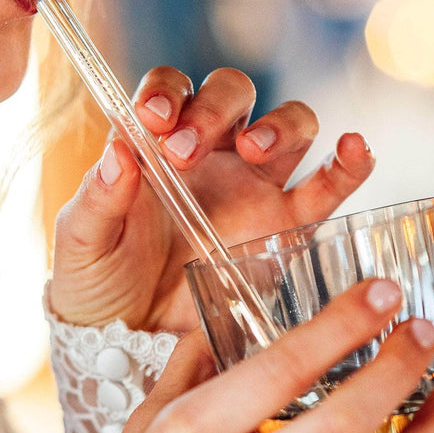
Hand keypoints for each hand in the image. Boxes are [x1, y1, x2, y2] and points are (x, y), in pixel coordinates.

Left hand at [50, 66, 375, 330]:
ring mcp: (256, 187)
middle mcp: (213, 153)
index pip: (171, 89)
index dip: (167, 91)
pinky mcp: (289, 228)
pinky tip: (353, 149)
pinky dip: (350, 163)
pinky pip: (330, 186)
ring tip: (258, 151)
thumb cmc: (98, 282)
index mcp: (157, 144)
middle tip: (186, 151)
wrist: (130, 343)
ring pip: (289, 125)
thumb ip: (98, 198)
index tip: (154, 118)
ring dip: (280, 125)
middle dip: (215, 109)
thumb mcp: (81, 243)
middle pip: (234, 94)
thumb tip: (118, 151)